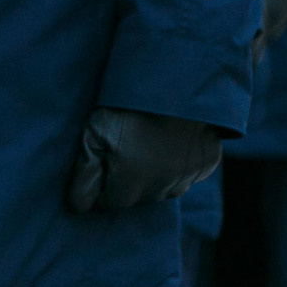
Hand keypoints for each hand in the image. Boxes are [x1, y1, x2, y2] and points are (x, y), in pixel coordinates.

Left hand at [64, 108, 220, 211]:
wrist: (176, 79)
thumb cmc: (129, 104)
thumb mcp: (96, 130)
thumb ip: (85, 172)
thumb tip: (79, 207)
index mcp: (132, 185)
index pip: (109, 201)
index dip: (102, 179)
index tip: (103, 154)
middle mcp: (162, 189)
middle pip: (137, 196)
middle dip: (127, 178)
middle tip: (124, 142)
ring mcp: (187, 178)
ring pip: (163, 187)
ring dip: (153, 172)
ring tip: (147, 138)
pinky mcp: (207, 163)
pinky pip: (187, 173)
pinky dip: (178, 162)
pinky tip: (170, 139)